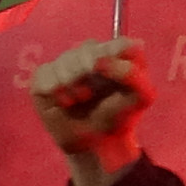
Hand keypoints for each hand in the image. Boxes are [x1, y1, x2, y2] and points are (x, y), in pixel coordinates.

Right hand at [27, 40, 155, 185]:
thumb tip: (100, 61)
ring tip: (80, 99)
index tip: (104, 71)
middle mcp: (94, 52)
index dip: (110, 54)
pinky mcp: (45, 75)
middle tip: (90, 93)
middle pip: (86, 48)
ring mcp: (68, 62)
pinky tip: (64, 101)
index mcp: (121, 53)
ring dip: (71, 84)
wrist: (95, 142)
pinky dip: (55, 91)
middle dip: (86, 71)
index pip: (118, 42)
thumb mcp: (141, 98)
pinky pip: (44, 73)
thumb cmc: (120, 116)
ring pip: (64, 59)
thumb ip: (131, 75)